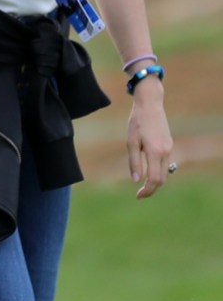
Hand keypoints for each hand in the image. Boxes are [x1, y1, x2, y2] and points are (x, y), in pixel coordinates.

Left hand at [127, 79, 173, 197]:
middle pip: (162, 179)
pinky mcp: (169, 144)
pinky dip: (158, 170)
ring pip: (165, 171)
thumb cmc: (137, 122)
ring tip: (143, 183)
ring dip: (155, 180)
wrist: (150, 105)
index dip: (147, 190)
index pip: (154, 179)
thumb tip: (136, 180)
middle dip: (152, 188)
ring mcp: (169, 148)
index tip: (138, 196)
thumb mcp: (131, 142)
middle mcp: (165, 152)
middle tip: (140, 193)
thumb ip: (134, 162)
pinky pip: (165, 162)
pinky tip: (148, 169)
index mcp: (155, 152)